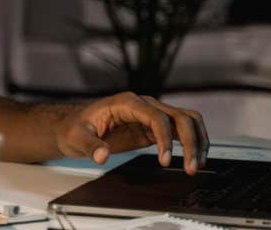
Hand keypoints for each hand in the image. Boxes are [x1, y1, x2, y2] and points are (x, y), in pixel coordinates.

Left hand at [54, 92, 208, 174]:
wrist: (73, 126)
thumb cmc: (74, 127)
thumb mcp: (76, 137)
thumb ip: (89, 145)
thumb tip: (101, 155)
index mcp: (126, 103)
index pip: (155, 116)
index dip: (165, 138)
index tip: (165, 160)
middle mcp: (143, 105)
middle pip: (179, 116)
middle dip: (190, 141)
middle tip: (190, 167)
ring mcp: (151, 114)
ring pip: (186, 120)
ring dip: (197, 141)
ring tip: (197, 165)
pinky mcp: (153, 128)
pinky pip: (180, 131)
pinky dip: (191, 143)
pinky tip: (193, 159)